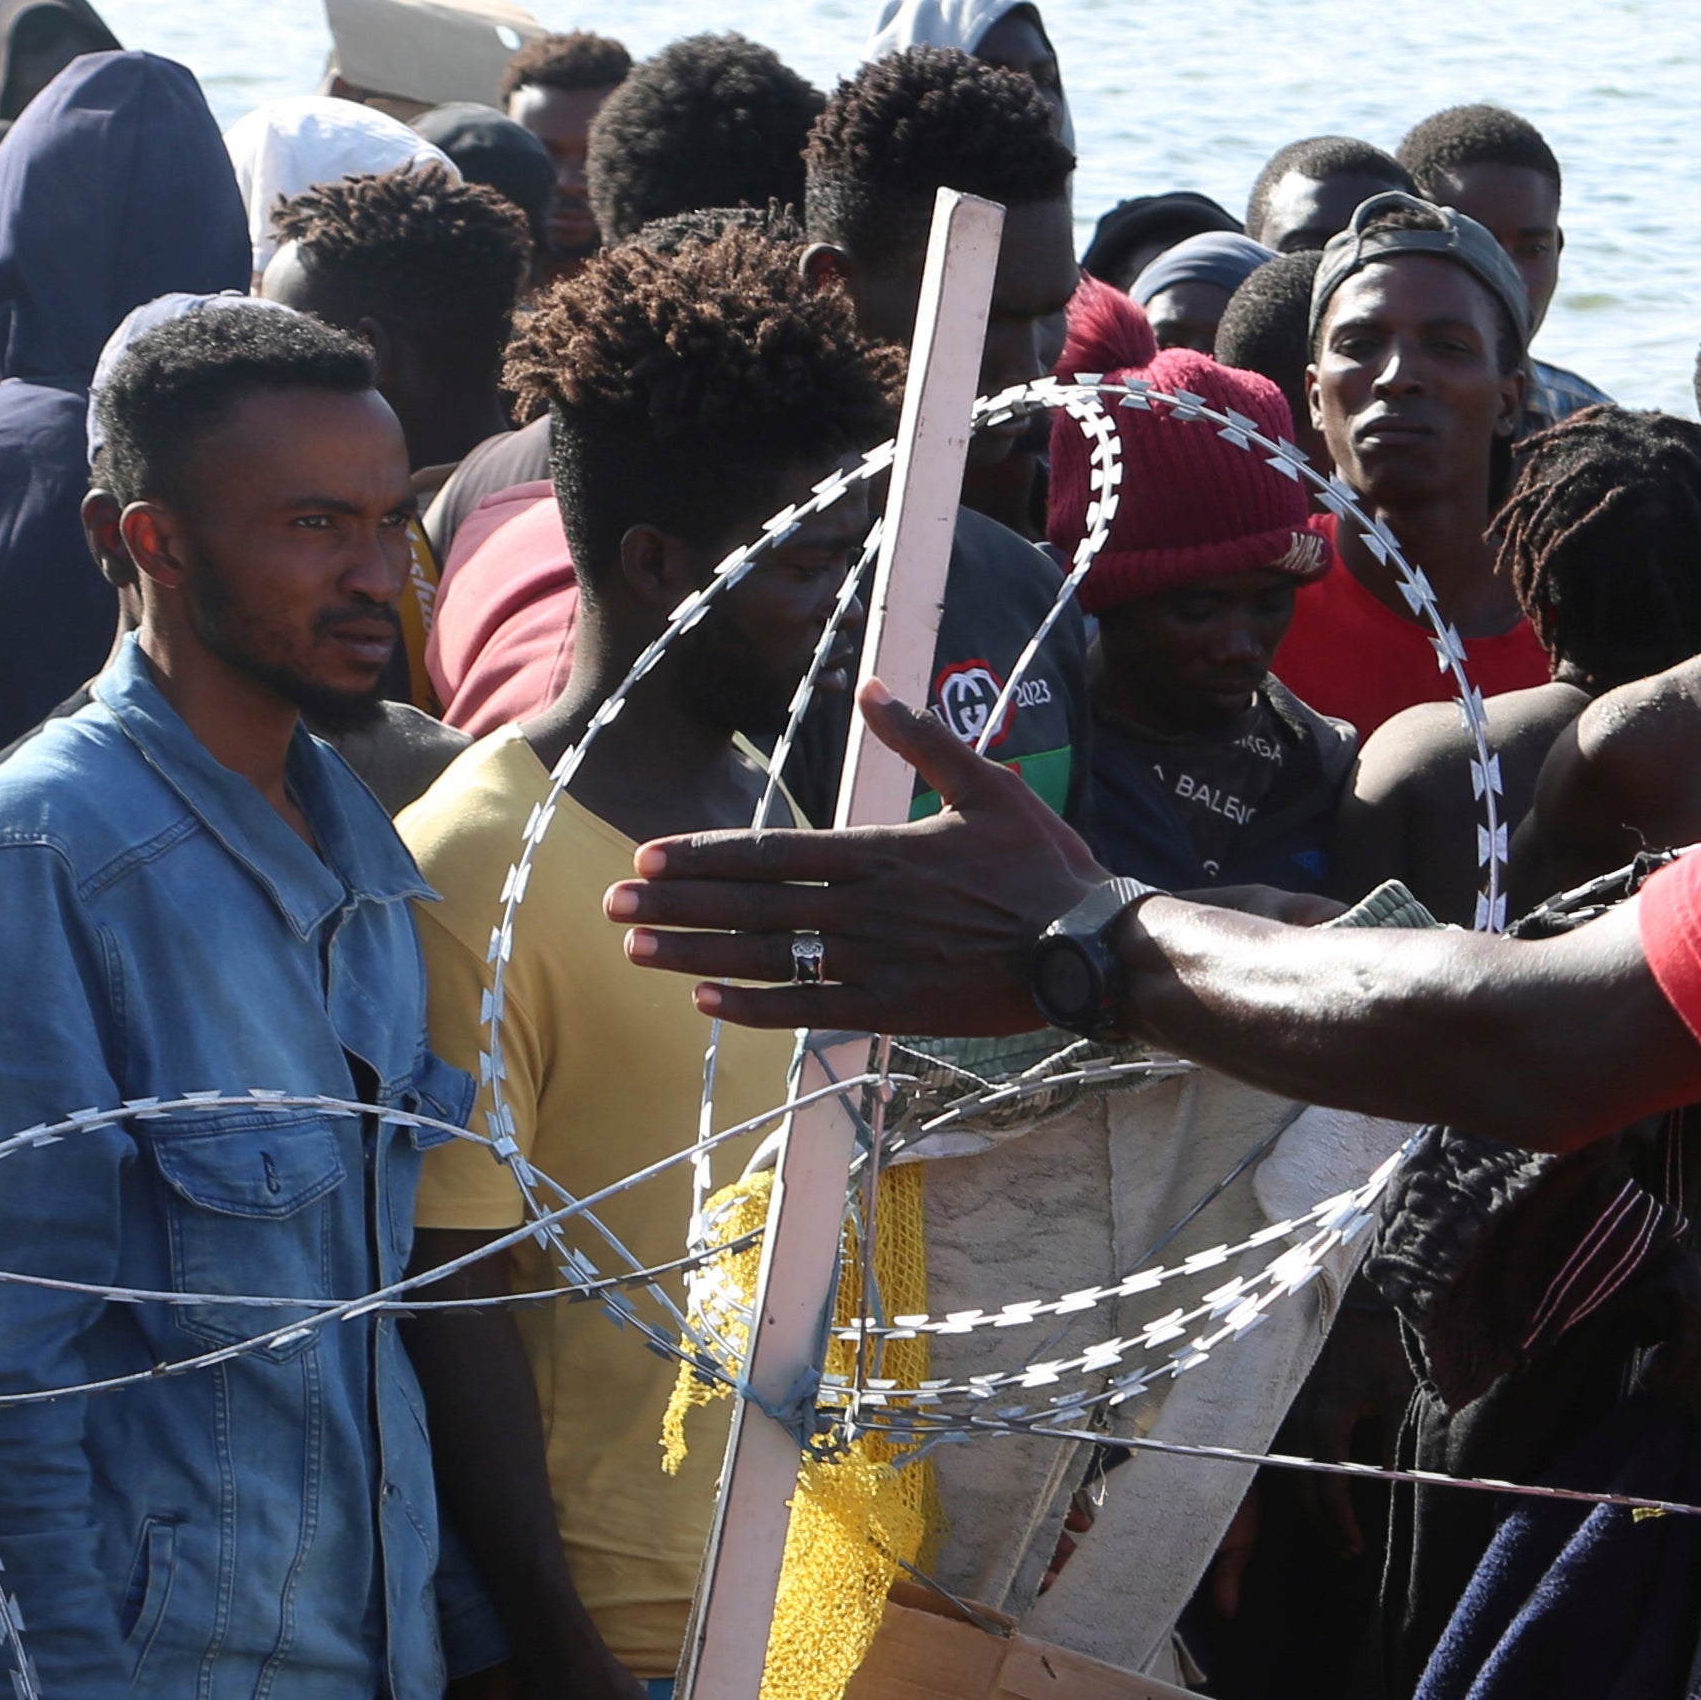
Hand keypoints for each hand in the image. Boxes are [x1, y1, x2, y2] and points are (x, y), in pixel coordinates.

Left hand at [605, 683, 1105, 1032]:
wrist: (1090, 949)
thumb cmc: (1043, 866)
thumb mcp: (988, 786)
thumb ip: (921, 740)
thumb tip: (873, 690)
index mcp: (880, 852)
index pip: (770, 853)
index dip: (704, 856)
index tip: (648, 859)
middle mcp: (864, 908)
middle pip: (750, 906)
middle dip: (674, 907)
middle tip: (611, 908)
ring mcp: (874, 962)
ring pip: (766, 958)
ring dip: (696, 956)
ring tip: (638, 951)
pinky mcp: (891, 1008)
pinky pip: (808, 1009)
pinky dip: (755, 1008)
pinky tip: (708, 1004)